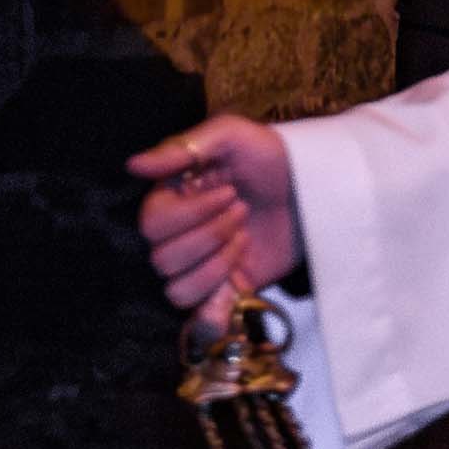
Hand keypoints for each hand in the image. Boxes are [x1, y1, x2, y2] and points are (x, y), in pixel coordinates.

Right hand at [133, 117, 302, 316]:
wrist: (316, 187)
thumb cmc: (270, 156)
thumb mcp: (231, 135)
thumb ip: (182, 148)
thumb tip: (133, 165)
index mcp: (170, 201)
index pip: (151, 224)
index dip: (191, 213)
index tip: (231, 192)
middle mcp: (177, 237)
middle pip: (163, 259)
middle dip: (211, 234)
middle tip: (243, 209)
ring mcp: (200, 265)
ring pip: (178, 289)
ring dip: (217, 264)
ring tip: (246, 237)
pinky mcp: (225, 289)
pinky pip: (199, 313)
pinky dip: (213, 308)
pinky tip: (238, 281)